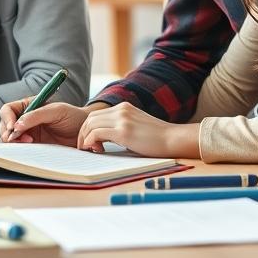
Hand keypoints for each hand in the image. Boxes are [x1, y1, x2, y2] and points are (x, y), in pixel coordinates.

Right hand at [0, 100, 90, 144]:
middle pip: (5, 126)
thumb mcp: (56, 111)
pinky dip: (20, 150)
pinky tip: (31, 148)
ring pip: (10, 138)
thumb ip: (36, 116)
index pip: (8, 110)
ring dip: (14, 142)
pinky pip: (20, 149)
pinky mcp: (33, 146)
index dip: (7, 118)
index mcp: (28, 106)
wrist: (85, 132)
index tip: (14, 127)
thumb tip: (17, 125)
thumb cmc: (72, 116)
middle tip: (21, 139)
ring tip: (30, 142)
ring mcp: (28, 133)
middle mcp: (25, 119)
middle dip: (8, 133)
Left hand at [77, 103, 200, 157]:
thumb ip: (121, 128)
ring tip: (89, 150)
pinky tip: (94, 150)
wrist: (174, 139)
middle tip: (84, 147)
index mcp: (124, 107)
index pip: (96, 115)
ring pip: (91, 124)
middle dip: (83, 133)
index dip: (88, 128)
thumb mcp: (136, 127)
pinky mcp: (124, 131)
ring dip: (85, 138)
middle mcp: (121, 110)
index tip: (89, 142)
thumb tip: (104, 140)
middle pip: (90, 118)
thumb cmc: (158, 139)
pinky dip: (90, 141)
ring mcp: (122, 119)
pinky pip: (97, 133)